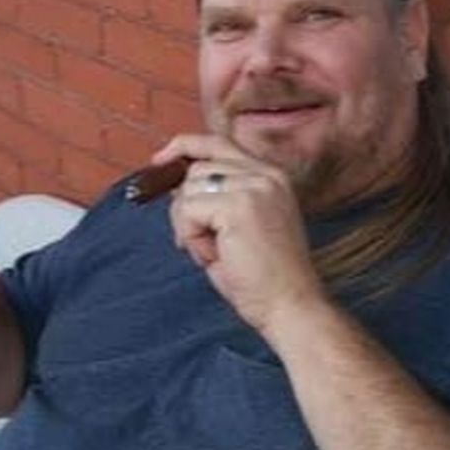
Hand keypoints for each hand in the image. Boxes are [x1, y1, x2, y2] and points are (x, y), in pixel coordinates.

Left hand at [152, 133, 326, 336]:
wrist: (290, 306)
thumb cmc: (263, 278)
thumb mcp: (237, 228)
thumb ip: (214, 200)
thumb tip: (174, 185)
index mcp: (271, 176)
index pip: (218, 143)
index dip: (184, 147)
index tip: (159, 161)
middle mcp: (265, 175)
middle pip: (197, 168)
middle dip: (186, 206)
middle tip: (202, 243)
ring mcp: (253, 187)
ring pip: (188, 190)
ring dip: (190, 226)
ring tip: (216, 253)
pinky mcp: (238, 206)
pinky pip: (188, 211)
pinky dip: (191, 238)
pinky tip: (214, 257)